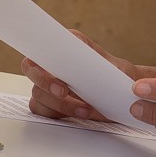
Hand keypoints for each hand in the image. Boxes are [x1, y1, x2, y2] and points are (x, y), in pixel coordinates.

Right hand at [23, 31, 142, 122]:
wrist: (123, 93)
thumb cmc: (118, 77)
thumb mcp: (120, 69)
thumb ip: (108, 68)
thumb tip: (97, 72)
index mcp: (68, 45)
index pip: (43, 41)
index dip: (41, 51)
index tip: (56, 61)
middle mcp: (54, 63)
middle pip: (32, 69)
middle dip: (45, 81)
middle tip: (64, 91)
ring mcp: (48, 84)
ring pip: (37, 93)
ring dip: (59, 103)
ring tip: (84, 109)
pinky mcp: (48, 102)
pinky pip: (41, 109)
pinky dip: (57, 113)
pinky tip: (77, 114)